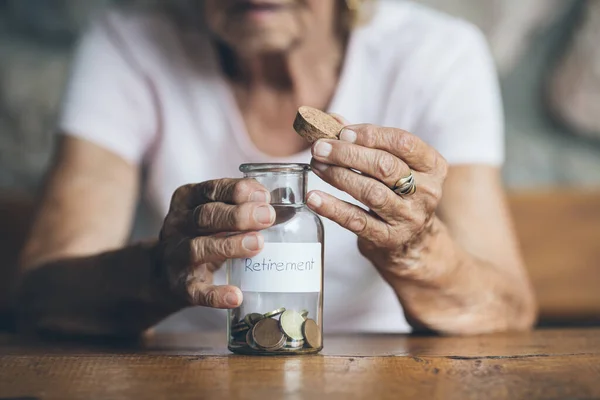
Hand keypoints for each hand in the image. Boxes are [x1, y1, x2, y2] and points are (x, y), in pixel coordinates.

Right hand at [158, 179, 274, 308]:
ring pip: (199, 248)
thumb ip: (240, 203)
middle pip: (205, 216)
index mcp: (186, 200)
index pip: (210, 189)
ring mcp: (176, 257)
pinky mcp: (181, 287)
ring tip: (258, 244)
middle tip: (269, 216)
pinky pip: (197, 291)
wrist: (165, 272)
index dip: (237, 190)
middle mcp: (176, 225)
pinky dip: (216, 295)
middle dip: (238, 215)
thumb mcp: (214, 213)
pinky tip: (236, 295)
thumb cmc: (203, 235)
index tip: (264, 195)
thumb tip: (284, 197)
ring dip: (230, 245)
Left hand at [306, 122, 447, 275]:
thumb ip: (364, 140)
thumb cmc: (398, 191)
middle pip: (385, 166)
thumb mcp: (393, 164)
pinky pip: (357, 221)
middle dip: (347, 154)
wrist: (413, 241)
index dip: (370, 134)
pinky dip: (332, 208)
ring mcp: (409, 217)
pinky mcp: (389, 238)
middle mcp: (426, 191)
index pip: (403, 142)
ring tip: (316, 166)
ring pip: (370, 192)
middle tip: (320, 148)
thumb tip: (329, 120)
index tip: (343, 133)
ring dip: (338, 176)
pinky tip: (314, 197)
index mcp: (433, 166)